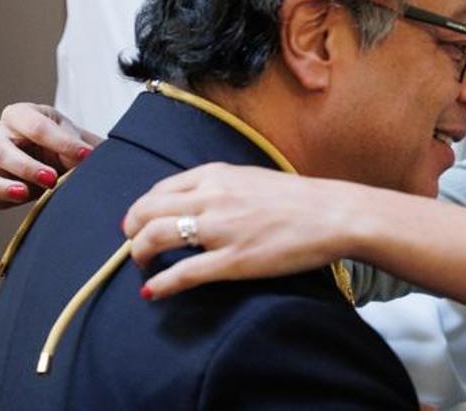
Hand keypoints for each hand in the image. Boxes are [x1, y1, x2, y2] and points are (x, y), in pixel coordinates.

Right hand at [0, 103, 101, 225]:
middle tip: (52, 178)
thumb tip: (83, 158)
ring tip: (23, 193)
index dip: (61, 142)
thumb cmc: (68, 147)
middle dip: (27, 166)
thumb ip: (75, 147)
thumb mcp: (74, 139)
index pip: (35, 126)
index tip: (86, 155)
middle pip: (0, 150)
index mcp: (20, 115)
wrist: (67, 164)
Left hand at [123, 163, 357, 299]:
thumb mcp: (251, 178)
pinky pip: (182, 274)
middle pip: (146, 212)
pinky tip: (153, 292)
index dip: (142, 210)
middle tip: (137, 247)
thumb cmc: (298, 199)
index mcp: (215, 175)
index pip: (158, 190)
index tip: (141, 224)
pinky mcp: (232, 261)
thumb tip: (195, 204)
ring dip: (139, 255)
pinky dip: (161, 284)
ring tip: (143, 266)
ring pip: (154, 238)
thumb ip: (220, 187)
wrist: (333, 214)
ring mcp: (219, 230)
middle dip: (132, 232)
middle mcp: (210, 197)